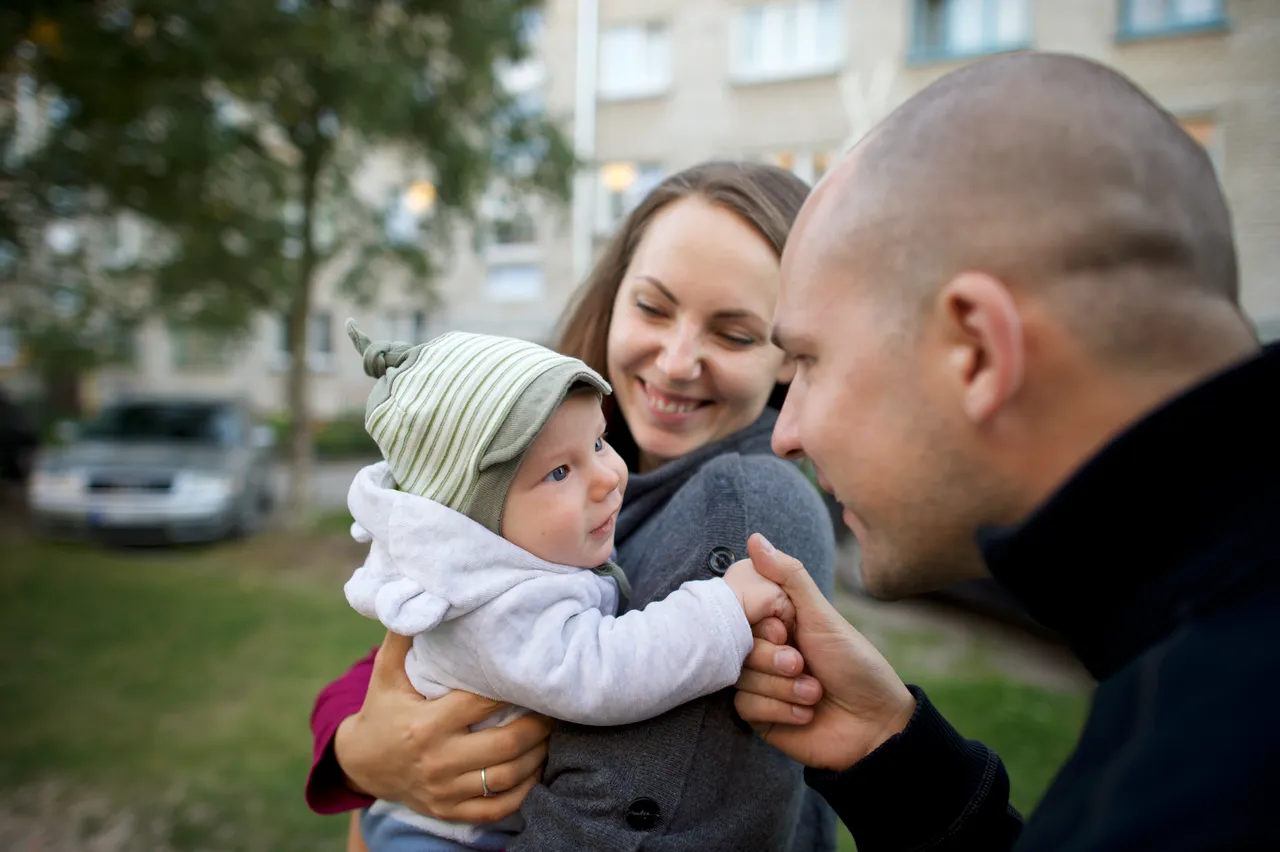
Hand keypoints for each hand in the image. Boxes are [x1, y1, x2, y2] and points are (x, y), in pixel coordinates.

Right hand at [334, 630, 551, 822]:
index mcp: (424, 725)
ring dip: (537, 757)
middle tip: (555, 707)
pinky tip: (536, 770)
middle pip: (504, 745)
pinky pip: (497, 808)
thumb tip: (424, 593)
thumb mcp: (386, 672)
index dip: (511, 689)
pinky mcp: (450, 811)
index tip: (532, 675)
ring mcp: (444, 790)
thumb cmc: (383, 708)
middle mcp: (436, 760)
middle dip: (538, 725)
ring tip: (553, 735)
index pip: (480, 705)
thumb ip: (405, 635)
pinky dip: (523, 792)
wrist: (362, 764)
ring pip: (506, 778)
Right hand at [734, 534, 915, 771]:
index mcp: (778, 622)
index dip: (763, 624)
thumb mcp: (823, 617)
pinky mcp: (760, 715)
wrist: (875, 726)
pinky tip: (806, 712)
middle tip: (803, 664)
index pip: (742, 612)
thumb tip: (754, 538)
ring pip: (741, 676)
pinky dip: (780, 709)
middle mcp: (765, 649)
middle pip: (738, 645)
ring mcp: (761, 682)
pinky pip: (746, 706)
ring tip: (814, 693)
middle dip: (775, 659)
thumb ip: (788, 577)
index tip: (788, 631)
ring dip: (783, 687)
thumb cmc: (855, 665)